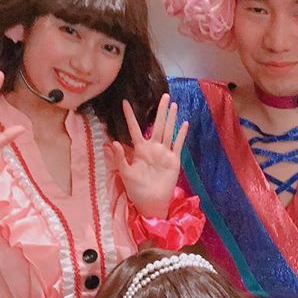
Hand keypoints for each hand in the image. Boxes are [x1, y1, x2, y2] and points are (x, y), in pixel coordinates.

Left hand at [109, 94, 188, 217]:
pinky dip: (181, 134)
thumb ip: (120, 158)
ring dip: (171, 118)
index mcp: (140, 150)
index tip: (124, 102)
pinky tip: (185, 123)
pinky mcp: (174, 160)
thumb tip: (112, 142)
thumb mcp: (125, 173)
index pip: (134, 129)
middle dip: (160, 110)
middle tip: (164, 95)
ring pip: (168, 131)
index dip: (129, 116)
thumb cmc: (136, 190)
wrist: (151, 202)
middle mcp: (153, 148)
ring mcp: (164, 153)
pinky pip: (178, 144)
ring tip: (174, 104)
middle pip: (157, 125)